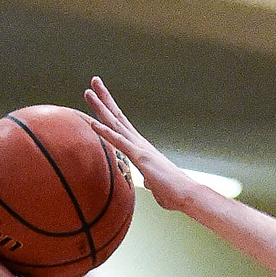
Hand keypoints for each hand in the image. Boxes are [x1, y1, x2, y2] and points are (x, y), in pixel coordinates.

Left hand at [83, 79, 198, 212]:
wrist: (187, 195)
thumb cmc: (173, 193)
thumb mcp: (156, 185)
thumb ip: (150, 180)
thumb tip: (149, 181)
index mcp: (142, 149)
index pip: (122, 126)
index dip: (111, 111)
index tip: (100, 97)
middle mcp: (140, 143)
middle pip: (118, 117)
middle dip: (104, 99)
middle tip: (94, 81)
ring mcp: (140, 148)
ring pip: (116, 124)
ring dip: (101, 107)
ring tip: (88, 92)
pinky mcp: (140, 157)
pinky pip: (119, 142)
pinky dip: (105, 132)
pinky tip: (92, 122)